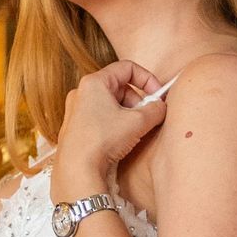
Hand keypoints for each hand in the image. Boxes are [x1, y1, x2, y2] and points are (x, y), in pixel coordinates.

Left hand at [53, 58, 166, 198]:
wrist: (78, 169)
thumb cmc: (103, 140)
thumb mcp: (138, 122)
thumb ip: (156, 109)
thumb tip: (161, 106)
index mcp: (94, 82)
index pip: (127, 67)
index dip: (147, 79)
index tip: (158, 95)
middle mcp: (82, 92)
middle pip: (119, 86)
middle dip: (139, 100)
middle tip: (149, 116)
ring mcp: (76, 110)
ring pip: (111, 103)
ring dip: (128, 113)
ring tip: (137, 130)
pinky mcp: (76, 127)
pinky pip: (101, 116)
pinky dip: (116, 122)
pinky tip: (122, 139)